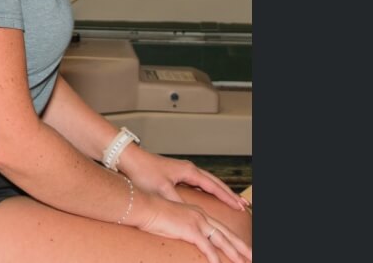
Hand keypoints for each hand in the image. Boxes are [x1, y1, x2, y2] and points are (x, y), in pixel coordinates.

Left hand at [120, 146, 248, 212]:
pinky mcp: (177, 173)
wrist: (130, 159)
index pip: (214, 187)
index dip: (227, 197)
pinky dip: (209, 189)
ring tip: (232, 201)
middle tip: (243, 205)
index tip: (239, 206)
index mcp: (189, 171)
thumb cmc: (143, 171)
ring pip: (208, 182)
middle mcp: (189, 169)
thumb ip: (178, 201)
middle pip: (215, 182)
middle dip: (229, 194)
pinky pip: (199, 182)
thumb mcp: (162, 190)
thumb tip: (192, 213)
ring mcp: (183, 170)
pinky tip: (211, 196)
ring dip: (220, 191)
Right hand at [134, 193, 251, 262]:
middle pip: (227, 234)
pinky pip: (207, 247)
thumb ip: (179, 226)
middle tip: (253, 257)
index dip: (233, 239)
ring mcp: (197, 222)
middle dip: (242, 246)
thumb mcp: (170, 219)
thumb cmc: (150, 212)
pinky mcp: (190, 230)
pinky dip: (214, 258)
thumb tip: (181, 235)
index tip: (242, 248)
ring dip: (235, 253)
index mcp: (197, 213)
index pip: (221, 228)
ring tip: (246, 262)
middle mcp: (201, 216)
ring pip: (222, 240)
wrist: (141, 205)